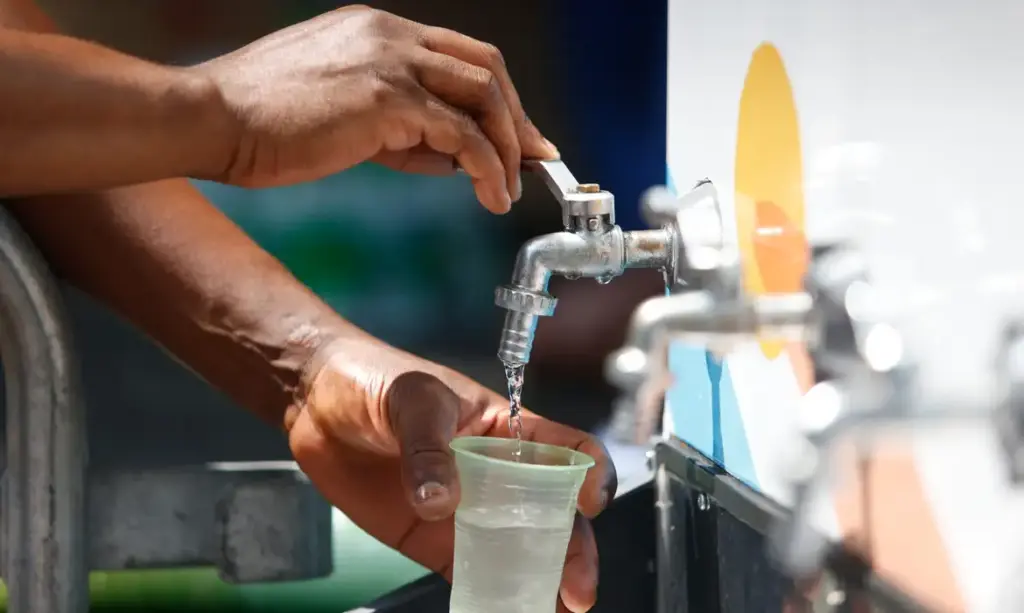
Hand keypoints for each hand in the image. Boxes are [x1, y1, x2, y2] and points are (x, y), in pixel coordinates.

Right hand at [196, 5, 558, 213]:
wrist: (211, 119)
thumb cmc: (261, 124)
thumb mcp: (342, 117)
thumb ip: (397, 127)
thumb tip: (451, 156)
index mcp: (376, 31)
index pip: (458, 55)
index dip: (495, 96)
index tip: (517, 133)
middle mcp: (389, 34)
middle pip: (485, 64)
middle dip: (516, 115)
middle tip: (533, 158)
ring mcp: (389, 60)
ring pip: (483, 93)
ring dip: (508, 143)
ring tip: (509, 187)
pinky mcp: (387, 98)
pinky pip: (462, 133)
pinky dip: (487, 165)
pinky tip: (491, 195)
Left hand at [285, 336, 615, 612]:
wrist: (316, 402)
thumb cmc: (374, 379)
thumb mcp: (411, 398)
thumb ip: (428, 447)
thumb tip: (440, 502)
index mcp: (507, 429)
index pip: (568, 449)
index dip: (591, 473)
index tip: (589, 503)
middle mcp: (498, 474)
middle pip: (554, 513)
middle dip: (574, 550)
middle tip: (576, 589)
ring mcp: (468, 510)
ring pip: (520, 549)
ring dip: (542, 579)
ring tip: (555, 609)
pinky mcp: (433, 540)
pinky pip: (473, 572)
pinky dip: (492, 594)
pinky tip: (506, 608)